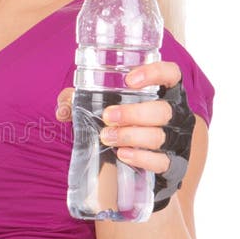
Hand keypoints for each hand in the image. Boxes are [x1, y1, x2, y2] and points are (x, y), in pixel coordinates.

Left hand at [55, 61, 195, 211]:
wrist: (151, 159)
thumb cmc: (127, 123)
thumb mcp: (108, 107)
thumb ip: (81, 102)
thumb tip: (62, 110)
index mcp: (165, 93)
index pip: (171, 74)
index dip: (155, 73)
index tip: (129, 80)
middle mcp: (175, 115)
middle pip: (163, 110)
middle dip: (134, 113)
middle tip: (108, 116)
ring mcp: (177, 140)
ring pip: (160, 136)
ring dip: (131, 136)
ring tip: (107, 137)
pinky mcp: (173, 164)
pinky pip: (161, 162)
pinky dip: (141, 158)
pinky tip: (122, 155)